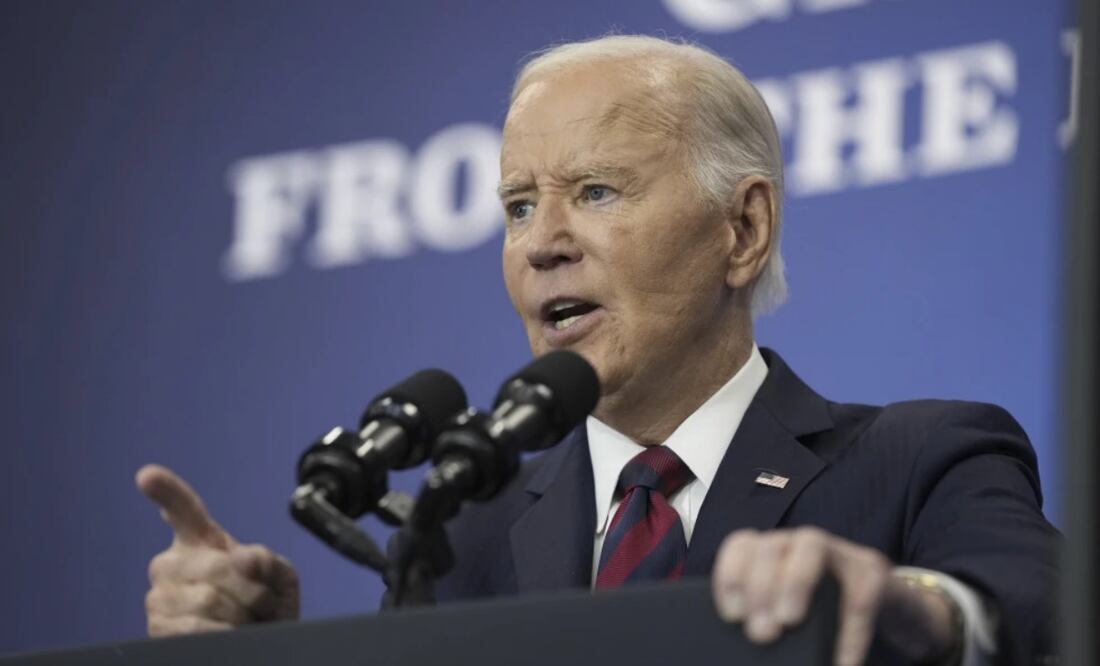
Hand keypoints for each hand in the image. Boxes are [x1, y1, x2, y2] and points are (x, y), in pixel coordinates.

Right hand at [136, 464, 299, 636]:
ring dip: (242, 616)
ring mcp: (159, 597)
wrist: (260, 647)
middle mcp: (171, 564)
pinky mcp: (156, 629)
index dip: (166, 491)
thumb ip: (266, 560)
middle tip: (262, 606)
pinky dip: (225, 635)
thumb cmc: (265, 610)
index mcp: (200, 541)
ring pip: (209, 599)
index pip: (182, 510)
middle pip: (217, 566)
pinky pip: (197, 628)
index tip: (148, 475)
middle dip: (252, 590)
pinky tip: (230, 637)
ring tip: (248, 623)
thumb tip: (241, 558)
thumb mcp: (279, 578)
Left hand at [711, 527, 958, 665]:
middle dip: (760, 586)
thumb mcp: (791, 615)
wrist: (887, 612)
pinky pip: (859, 592)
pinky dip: (850, 630)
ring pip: (811, 544)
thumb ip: (769, 620)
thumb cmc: (826, 615)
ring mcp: (839, 553)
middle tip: (760, 632)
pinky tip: (843, 662)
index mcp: (773, 553)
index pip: (742, 546)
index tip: (731, 615)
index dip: (730, 575)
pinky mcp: (873, 573)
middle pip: (771, 545)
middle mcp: (801, 544)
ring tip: (788, 621)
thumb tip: (753, 642)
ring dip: (795, 580)